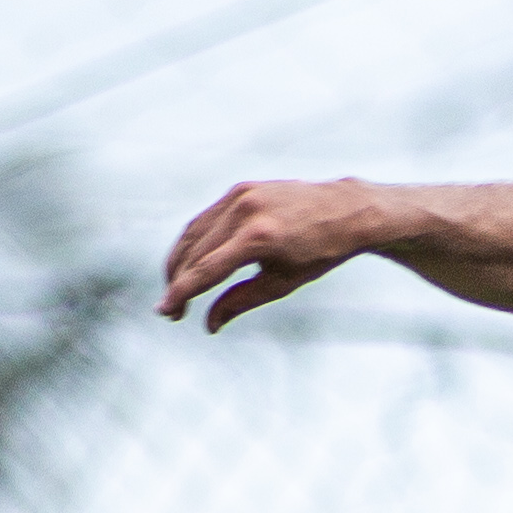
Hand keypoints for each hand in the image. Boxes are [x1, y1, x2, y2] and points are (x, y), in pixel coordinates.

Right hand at [158, 177, 384, 330]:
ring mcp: (241, 195)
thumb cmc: (320, 252)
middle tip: (172, 311)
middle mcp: (245, 210)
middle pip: (194, 252)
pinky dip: (194, 242)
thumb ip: (241, 302)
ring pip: (194, 232)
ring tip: (176, 289)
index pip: (207, 270)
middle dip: (178, 282)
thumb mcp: (282, 283)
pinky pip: (207, 218)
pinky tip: (190, 263)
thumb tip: (209, 324)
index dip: (182, 293)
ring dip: (178, 262)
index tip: (166, 312)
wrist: (346, 211)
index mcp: (259, 237)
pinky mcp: (241, 188)